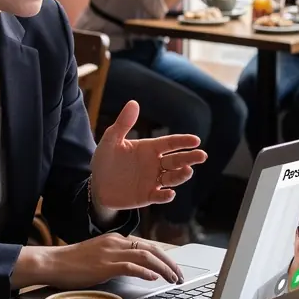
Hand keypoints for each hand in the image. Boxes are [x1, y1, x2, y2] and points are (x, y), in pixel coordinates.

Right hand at [37, 233, 184, 287]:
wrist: (53, 262)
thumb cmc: (73, 263)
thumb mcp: (98, 256)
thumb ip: (115, 259)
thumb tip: (134, 270)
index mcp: (115, 240)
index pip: (146, 245)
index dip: (163, 257)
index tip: (173, 268)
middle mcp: (115, 242)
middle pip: (151, 248)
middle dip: (169, 262)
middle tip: (180, 275)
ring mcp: (110, 253)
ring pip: (145, 256)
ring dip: (163, 268)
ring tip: (172, 279)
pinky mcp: (105, 265)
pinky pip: (131, 266)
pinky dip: (145, 271)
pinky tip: (153, 278)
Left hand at [90, 101, 205, 209]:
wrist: (96, 184)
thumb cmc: (105, 159)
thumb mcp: (111, 139)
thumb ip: (123, 123)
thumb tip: (133, 102)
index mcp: (149, 148)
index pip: (170, 143)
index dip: (183, 141)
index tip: (196, 140)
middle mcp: (155, 164)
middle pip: (176, 160)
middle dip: (190, 158)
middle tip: (202, 156)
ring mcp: (153, 181)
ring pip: (172, 178)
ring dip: (181, 175)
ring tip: (188, 171)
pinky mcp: (147, 196)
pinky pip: (159, 196)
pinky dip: (165, 196)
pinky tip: (169, 193)